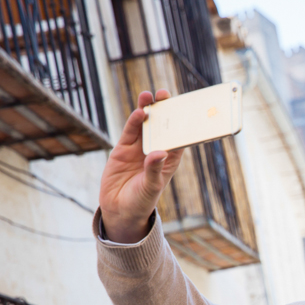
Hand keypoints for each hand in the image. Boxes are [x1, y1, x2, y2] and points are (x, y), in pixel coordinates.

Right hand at [99, 90, 184, 242]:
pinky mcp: (122, 150)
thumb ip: (154, 170)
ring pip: (144, 126)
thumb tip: (159, 152)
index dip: (181, 122)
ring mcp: (138, 149)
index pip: (178, 138)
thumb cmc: (141, 201)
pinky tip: (139, 112)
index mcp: (169, 160)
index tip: (184, 108)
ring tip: (148, 96)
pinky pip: (129, 133)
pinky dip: (133, 122)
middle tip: (164, 94)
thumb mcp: (150, 187)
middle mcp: (155, 151)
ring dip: (146, 110)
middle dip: (163, 110)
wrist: (120, 210)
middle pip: (161, 127)